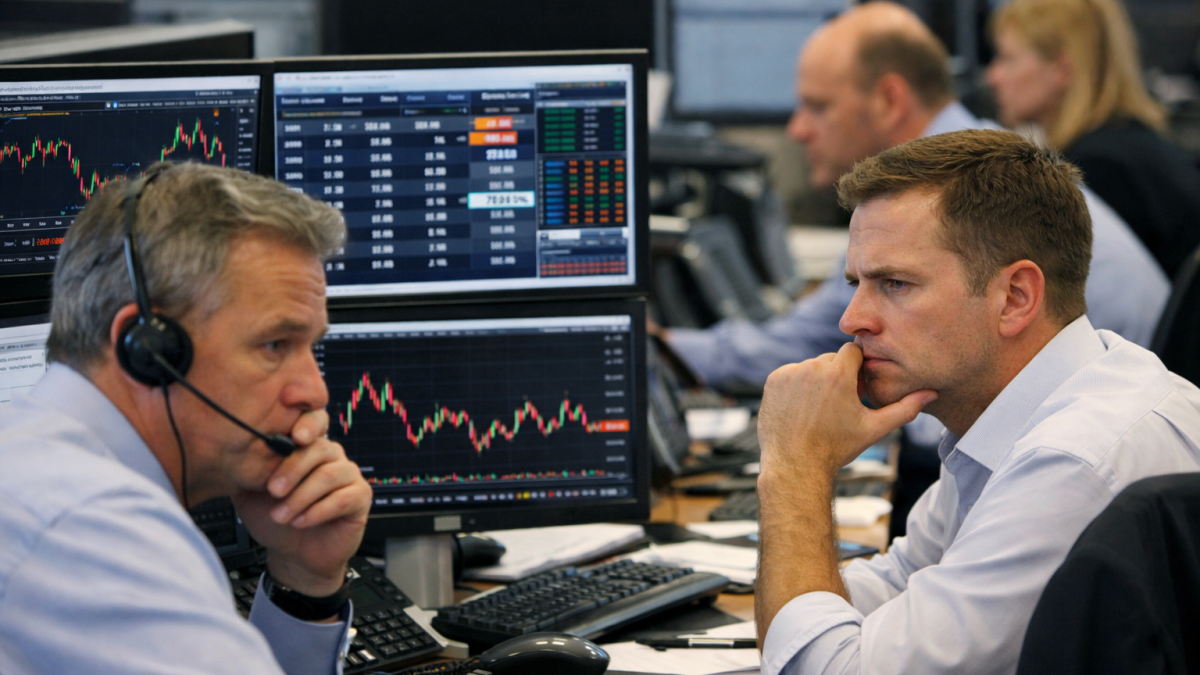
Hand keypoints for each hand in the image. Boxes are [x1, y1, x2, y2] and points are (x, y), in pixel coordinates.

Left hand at [233, 410, 371, 597]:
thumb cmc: (275, 520)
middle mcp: (331, 456)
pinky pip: (342, 498)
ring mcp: (348, 475)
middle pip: (319, 449)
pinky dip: (317, 512)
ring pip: (328, 475)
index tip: (293, 435)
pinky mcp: (361, 498)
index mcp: (307, 446)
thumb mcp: (250, 491)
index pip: (314, 421)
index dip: (308, 423)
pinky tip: (300, 522)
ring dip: (300, 497)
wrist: (294, 556)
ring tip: (281, 515)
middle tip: (273, 490)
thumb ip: (246, 468)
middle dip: (292, 470)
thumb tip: (229, 447)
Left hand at [757, 343, 935, 482]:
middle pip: (831, 359)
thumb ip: (904, 408)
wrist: (795, 466)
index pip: (853, 351)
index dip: (857, 369)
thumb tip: (932, 393)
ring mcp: (789, 373)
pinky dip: (797, 387)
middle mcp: (812, 368)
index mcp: (839, 374)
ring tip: (819, 410)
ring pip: (810, 367)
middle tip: (839, 404)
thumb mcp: (874, 428)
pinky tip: (802, 409)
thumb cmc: (836, 448)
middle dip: (837, 375)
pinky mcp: (773, 381)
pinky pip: (791, 374)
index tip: (855, 389)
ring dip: (816, 381)